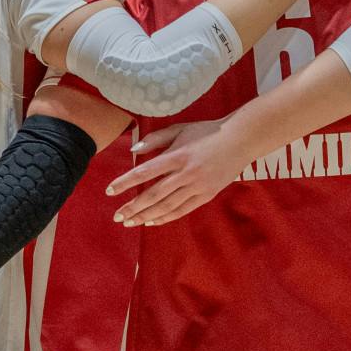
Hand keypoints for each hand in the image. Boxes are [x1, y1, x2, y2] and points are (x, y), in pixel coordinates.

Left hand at [109, 120, 243, 227]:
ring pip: (167, 206)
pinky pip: (183, 210)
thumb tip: (133, 150)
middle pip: (154, 194)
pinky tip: (152, 221)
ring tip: (130, 222)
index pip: (145, 172)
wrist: (240, 140)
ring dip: (146, 215)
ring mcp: (198, 186)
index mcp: (178, 155)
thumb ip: (155, 138)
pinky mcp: (207, 195)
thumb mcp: (179, 128)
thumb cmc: (207, 131)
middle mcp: (187, 173)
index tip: (110, 191)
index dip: (125, 182)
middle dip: (133, 207)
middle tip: (116, 216)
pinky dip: (166, 217)